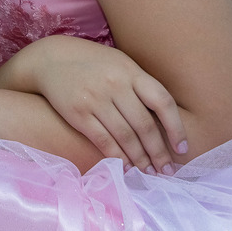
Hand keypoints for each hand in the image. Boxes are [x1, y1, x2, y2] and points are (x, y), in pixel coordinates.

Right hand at [0, 36, 186, 173]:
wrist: (50, 59)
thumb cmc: (91, 63)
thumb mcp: (119, 63)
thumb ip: (140, 85)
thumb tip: (165, 118)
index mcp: (130, 71)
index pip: (162, 101)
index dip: (176, 128)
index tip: (182, 149)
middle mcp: (115, 84)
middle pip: (145, 125)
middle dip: (159, 152)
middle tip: (167, 170)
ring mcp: (95, 99)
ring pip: (125, 136)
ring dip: (140, 158)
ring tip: (148, 171)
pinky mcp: (78, 113)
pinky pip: (103, 140)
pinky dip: (117, 156)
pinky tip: (125, 166)